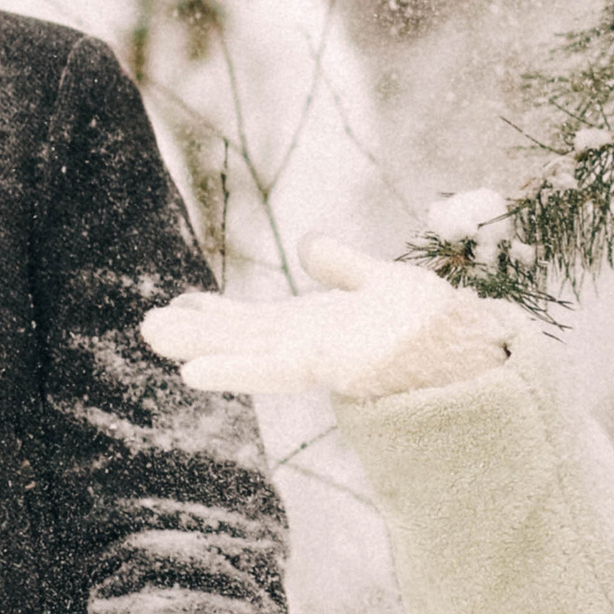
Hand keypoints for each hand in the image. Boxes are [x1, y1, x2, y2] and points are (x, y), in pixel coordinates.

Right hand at [141, 236, 511, 403]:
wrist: (467, 349)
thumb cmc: (432, 324)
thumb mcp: (379, 281)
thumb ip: (342, 265)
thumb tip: (307, 243)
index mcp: (316, 324)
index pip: (257, 318)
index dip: (219, 311)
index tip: (182, 302)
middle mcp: (307, 342)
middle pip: (241, 333)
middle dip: (197, 329)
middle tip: (147, 324)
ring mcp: (312, 356)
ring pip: (245, 349)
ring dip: (201, 343)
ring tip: (154, 335)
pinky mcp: (323, 365)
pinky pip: (269, 367)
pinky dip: (232, 368)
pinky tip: (193, 370)